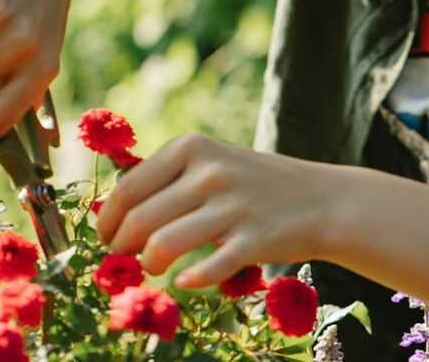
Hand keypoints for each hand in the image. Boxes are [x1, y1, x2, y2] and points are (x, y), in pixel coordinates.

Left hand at [96, 134, 428, 317]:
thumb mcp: (213, 162)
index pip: (129, 188)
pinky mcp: (253, 239)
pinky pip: (206, 269)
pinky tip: (186, 280)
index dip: (108, 220)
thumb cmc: (257, 183)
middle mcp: (210, 172)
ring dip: (148, 264)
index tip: (106, 238)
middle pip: (139, 220)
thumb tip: (113, 212)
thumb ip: (168, 179)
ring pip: (163, 245)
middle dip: (121, 247)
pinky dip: (190, 279)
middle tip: (123, 259)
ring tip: (153, 268)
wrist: (322, 200)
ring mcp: (233, 205)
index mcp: (193, 147)